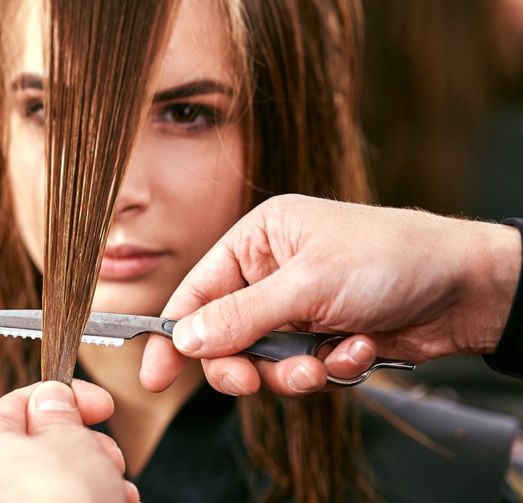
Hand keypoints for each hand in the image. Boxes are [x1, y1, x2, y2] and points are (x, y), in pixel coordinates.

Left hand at [0, 380, 137, 502]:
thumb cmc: (63, 502)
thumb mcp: (69, 438)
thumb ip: (60, 411)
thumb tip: (52, 397)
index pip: (21, 402)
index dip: (66, 396)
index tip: (102, 404)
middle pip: (45, 443)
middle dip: (88, 446)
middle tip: (108, 456)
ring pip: (62, 478)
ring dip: (98, 477)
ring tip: (115, 489)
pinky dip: (92, 500)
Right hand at [141, 194, 520, 395]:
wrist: (466, 287)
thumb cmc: (391, 257)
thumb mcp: (308, 284)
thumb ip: (241, 316)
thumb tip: (185, 339)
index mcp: (259, 240)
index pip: (199, 288)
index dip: (175, 332)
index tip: (156, 374)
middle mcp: (272, 272)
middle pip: (225, 333)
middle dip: (242, 363)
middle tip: (250, 382)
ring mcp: (298, 308)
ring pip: (263, 360)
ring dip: (291, 371)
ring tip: (324, 364)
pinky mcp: (323, 337)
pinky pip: (301, 370)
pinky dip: (329, 368)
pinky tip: (360, 347)